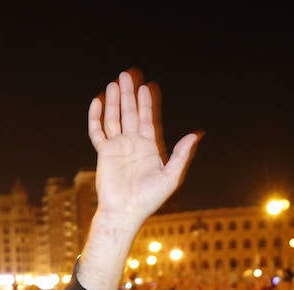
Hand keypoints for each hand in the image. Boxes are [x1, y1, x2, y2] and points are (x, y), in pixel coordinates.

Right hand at [88, 71, 198, 228]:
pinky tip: (97, 101)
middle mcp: (134, 144)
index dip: (148, 102)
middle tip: (129, 74)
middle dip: (130, 94)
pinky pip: (98, 131)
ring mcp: (118, 147)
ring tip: (115, 82)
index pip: (149, 119)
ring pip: (115, 118)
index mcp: (150, 147)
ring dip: (115, 101)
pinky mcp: (104, 153)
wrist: (125, 212)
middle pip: (131, 113)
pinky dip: (96, 117)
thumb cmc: (149, 199)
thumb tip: (198, 133)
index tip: (149, 86)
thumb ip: (182, 154)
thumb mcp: (171, 176)